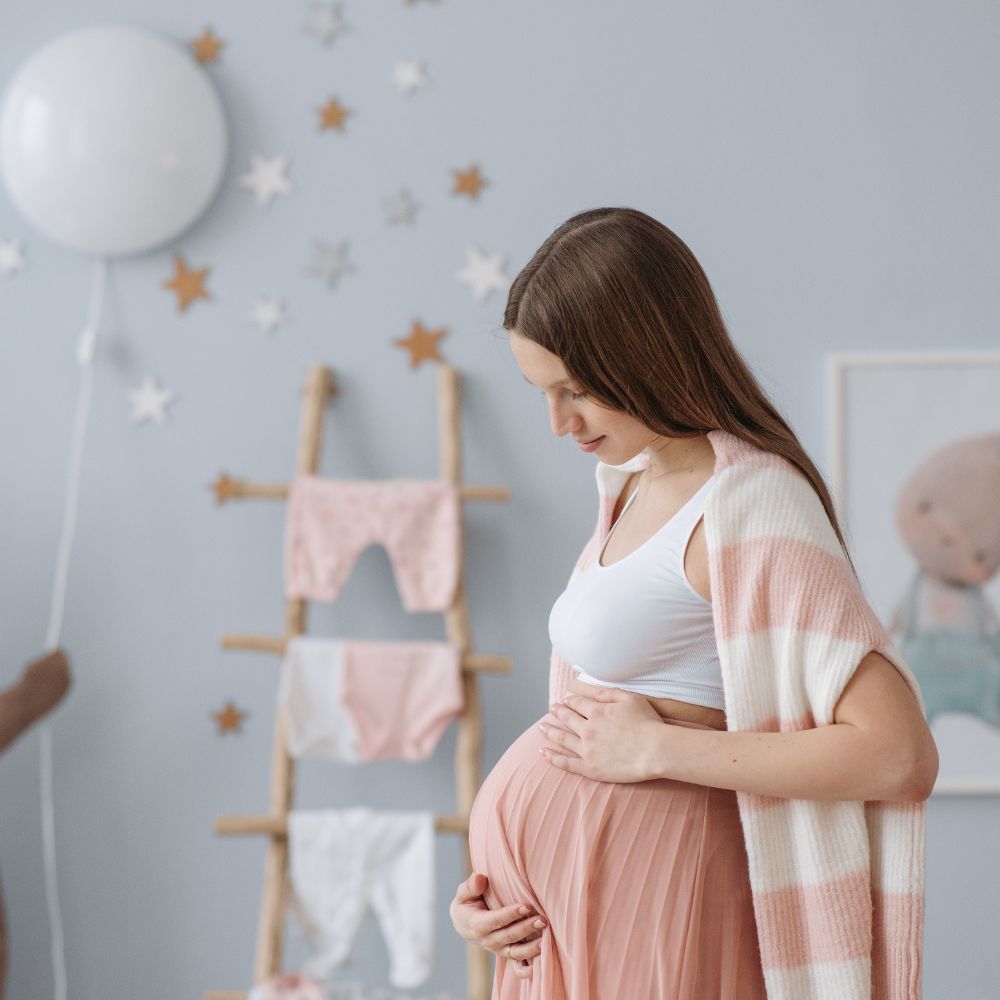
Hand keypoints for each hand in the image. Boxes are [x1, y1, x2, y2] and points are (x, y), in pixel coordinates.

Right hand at [449, 872, 545, 979]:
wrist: (464, 923)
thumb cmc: (467, 903)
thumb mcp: (463, 894)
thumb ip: (470, 886)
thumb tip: (480, 878)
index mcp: (477, 925)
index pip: (496, 920)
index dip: (511, 914)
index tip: (527, 906)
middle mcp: (488, 940)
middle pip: (509, 936)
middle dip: (526, 929)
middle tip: (542, 920)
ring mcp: (498, 949)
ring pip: (516, 952)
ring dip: (531, 947)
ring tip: (546, 939)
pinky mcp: (505, 953)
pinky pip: (518, 964)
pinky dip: (529, 967)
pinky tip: (543, 960)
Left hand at [539, 687, 663, 781]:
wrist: (654, 750)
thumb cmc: (647, 723)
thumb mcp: (631, 699)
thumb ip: (610, 693)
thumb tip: (594, 692)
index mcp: (597, 711)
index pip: (578, 703)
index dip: (570, 701)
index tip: (566, 700)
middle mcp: (588, 728)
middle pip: (567, 718)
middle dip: (558, 712)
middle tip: (552, 709)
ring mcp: (587, 749)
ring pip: (562, 738)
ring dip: (550, 731)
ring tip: (542, 728)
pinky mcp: (589, 768)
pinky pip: (566, 762)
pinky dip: (552, 757)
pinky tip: (543, 752)